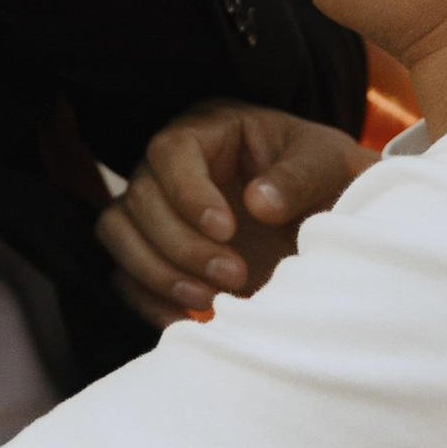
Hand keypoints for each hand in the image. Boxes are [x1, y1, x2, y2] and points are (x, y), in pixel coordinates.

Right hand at [97, 105, 368, 327]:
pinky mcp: (151, 250)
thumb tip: (257, 203)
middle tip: (233, 275)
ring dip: (156, 272)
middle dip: (181, 244)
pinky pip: (122, 273)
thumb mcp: (328, 164)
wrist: (328, 216)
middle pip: (140, 197)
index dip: (188, 193)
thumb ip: (298, 177)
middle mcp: (169, 164)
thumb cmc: (326, 176)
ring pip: (118, 232)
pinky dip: (146, 299)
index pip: (171, 151)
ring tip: (210, 299)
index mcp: (208, 129)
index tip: (226, 230)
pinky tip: (185, 318)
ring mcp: (154, 208)